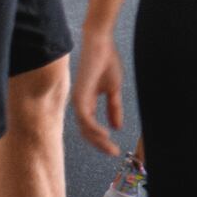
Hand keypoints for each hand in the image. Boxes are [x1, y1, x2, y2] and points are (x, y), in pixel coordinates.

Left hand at [72, 29, 123, 155]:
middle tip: (114, 153)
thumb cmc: (106, 61)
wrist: (101, 44)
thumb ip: (114, 108)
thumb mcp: (113, 89)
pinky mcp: (80, 95)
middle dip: (100, 144)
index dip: (102, 140)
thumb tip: (117, 126)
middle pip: (87, 132)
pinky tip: (106, 134)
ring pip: (85, 128)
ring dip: (98, 140)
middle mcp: (80, 104)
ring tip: (111, 147)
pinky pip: (86, 118)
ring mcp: (78, 100)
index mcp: (86, 102)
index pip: (91, 128)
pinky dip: (95, 128)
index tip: (114, 149)